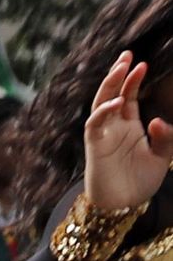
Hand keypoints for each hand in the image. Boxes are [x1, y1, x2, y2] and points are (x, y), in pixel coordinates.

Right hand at [83, 50, 172, 213]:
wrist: (123, 206)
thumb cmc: (140, 182)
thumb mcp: (163, 156)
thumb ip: (166, 137)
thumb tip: (156, 121)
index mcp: (129, 126)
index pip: (129, 96)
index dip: (134, 79)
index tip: (142, 63)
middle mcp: (114, 127)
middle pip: (112, 94)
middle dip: (118, 74)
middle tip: (127, 54)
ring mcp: (103, 135)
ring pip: (101, 104)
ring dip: (109, 86)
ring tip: (120, 67)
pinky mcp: (95, 146)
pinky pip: (95, 124)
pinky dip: (104, 112)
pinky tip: (117, 101)